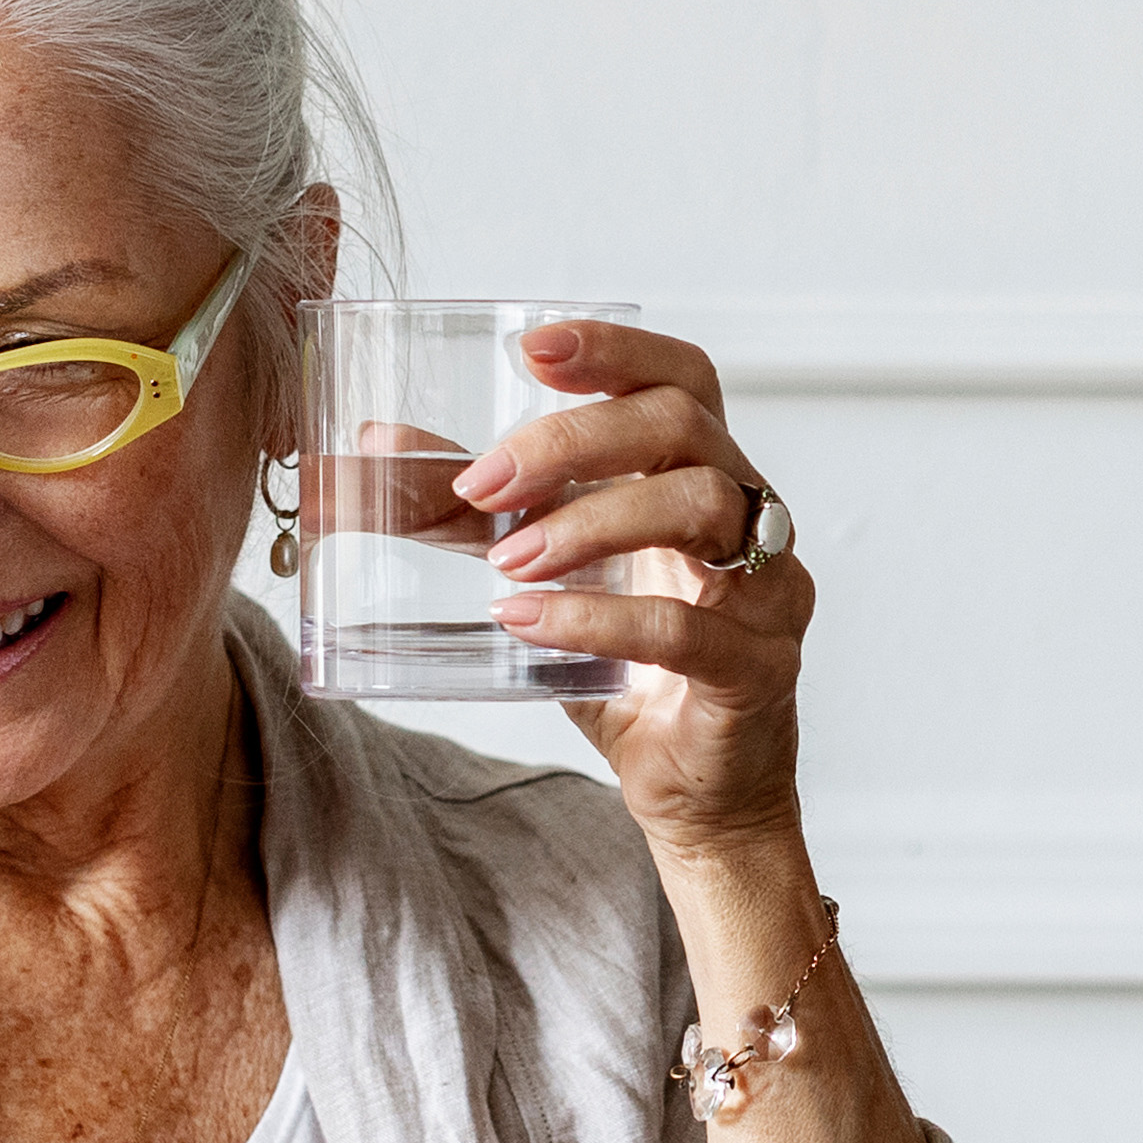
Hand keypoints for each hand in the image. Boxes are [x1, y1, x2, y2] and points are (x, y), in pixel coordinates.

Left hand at [460, 317, 805, 857]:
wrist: (693, 794)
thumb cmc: (629, 668)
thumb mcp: (545, 573)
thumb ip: (474, 513)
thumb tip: (375, 447)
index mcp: (706, 475)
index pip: (682, 377)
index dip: (617, 348)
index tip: (534, 348)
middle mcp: (751, 517)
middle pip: (683, 426)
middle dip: (574, 441)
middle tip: (485, 483)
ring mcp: (767, 590)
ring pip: (698, 506)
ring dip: (588, 522)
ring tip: (508, 561)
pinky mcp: (757, 667)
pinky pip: (684, 625)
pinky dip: (596, 615)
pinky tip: (529, 621)